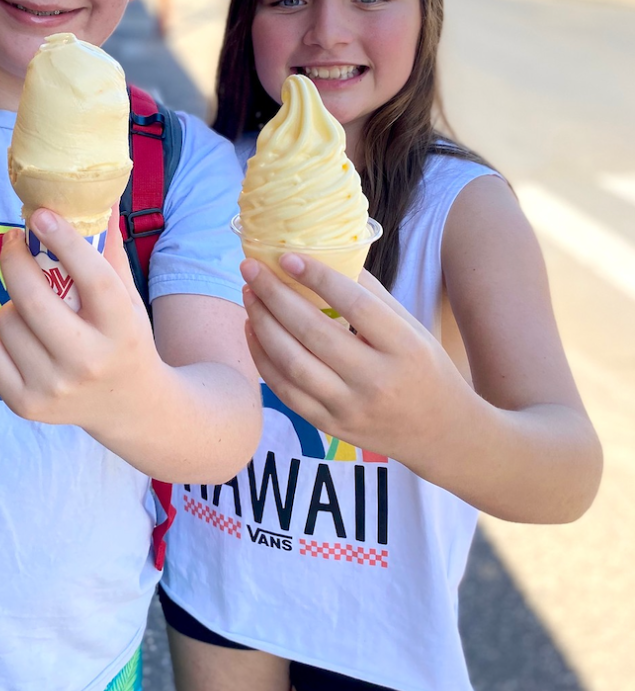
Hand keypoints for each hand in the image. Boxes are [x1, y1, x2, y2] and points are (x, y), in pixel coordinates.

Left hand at [0, 207, 160, 433]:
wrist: (130, 407)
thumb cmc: (126, 340)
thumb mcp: (129, 299)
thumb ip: (109, 253)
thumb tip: (95, 200)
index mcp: (121, 330)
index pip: (93, 280)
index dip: (65, 243)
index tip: (42, 215)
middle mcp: (88, 362)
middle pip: (34, 300)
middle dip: (15, 260)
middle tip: (13, 241)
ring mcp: (53, 387)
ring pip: (6, 319)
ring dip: (13, 304)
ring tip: (33, 309)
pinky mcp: (25, 404)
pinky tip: (22, 338)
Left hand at [242, 253, 469, 463]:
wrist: (442, 433)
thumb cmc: (423, 369)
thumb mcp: (412, 329)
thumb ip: (372, 297)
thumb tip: (325, 258)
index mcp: (404, 348)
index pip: (355, 306)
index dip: (318, 278)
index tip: (287, 257)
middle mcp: (376, 380)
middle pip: (314, 333)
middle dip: (275, 296)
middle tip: (251, 269)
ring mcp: (350, 407)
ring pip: (292, 364)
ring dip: (263, 325)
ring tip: (248, 295)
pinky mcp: (331, 426)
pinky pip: (286, 391)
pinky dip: (263, 359)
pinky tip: (253, 330)